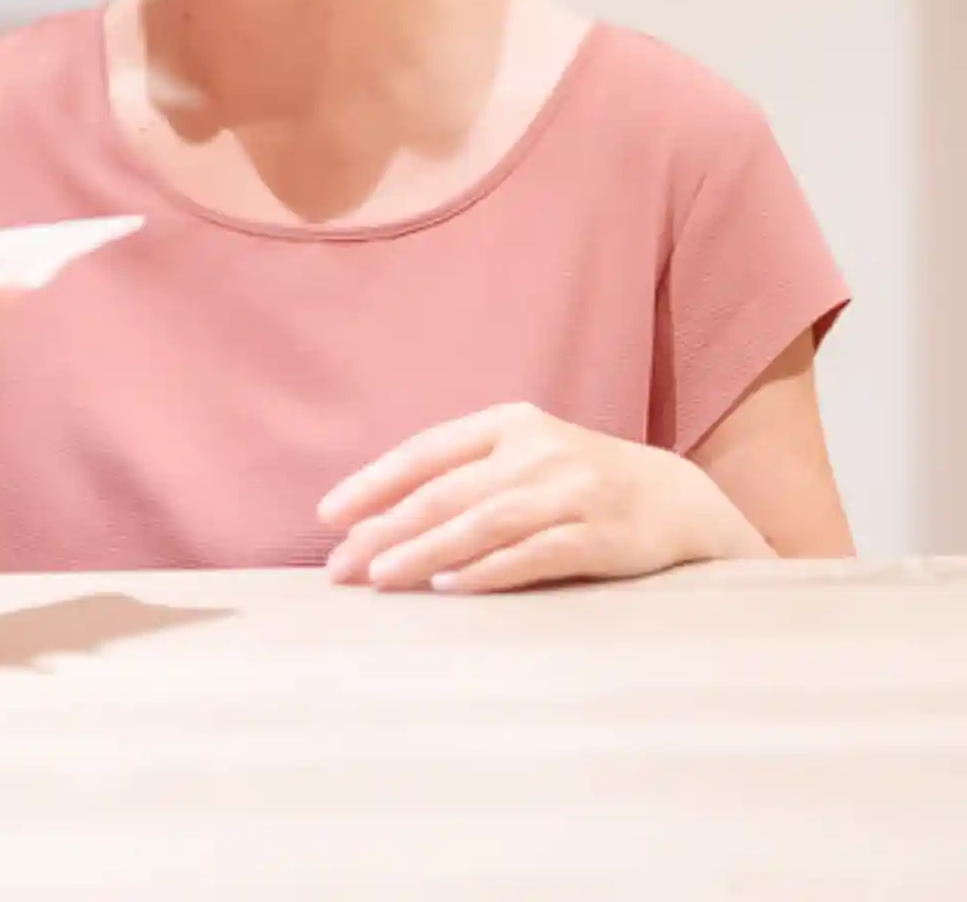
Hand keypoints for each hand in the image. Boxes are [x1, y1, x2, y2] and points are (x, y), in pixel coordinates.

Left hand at [318, 403, 770, 593]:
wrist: (679, 499)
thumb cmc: (578, 480)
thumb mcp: (525, 455)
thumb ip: (465, 474)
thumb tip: (380, 516)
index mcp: (508, 423)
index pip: (425, 451)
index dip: (374, 482)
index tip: (329, 515)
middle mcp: (536, 451)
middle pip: (445, 491)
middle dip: (385, 528)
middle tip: (340, 564)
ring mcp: (570, 492)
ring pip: (481, 522)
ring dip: (425, 551)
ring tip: (381, 576)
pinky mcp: (601, 536)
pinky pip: (533, 554)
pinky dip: (489, 569)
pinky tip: (451, 585)